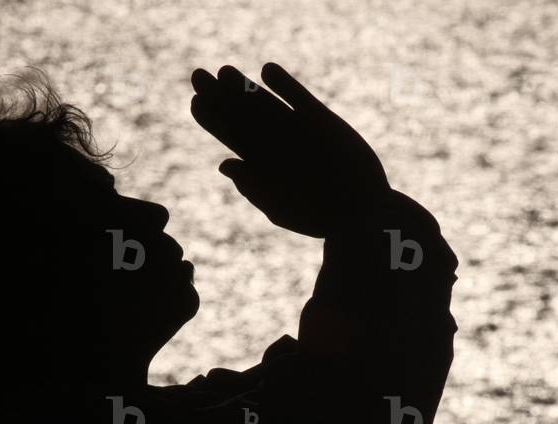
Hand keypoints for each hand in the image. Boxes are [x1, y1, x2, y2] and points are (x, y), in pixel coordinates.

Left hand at [190, 62, 390, 237]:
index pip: (229, 135)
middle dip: (218, 96)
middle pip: (240, 114)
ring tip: (224, 73)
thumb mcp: (279, 208)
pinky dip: (283, 84)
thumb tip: (225, 165)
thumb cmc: (319, 219)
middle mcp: (276, 143)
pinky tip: (266, 71)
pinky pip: (298, 97)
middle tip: (198, 77)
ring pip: (265, 101)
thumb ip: (253, 187)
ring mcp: (297, 129)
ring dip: (244, 87)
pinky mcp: (321, 119)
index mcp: (260, 164)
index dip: (211, 118)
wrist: (362, 213)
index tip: (195, 103)